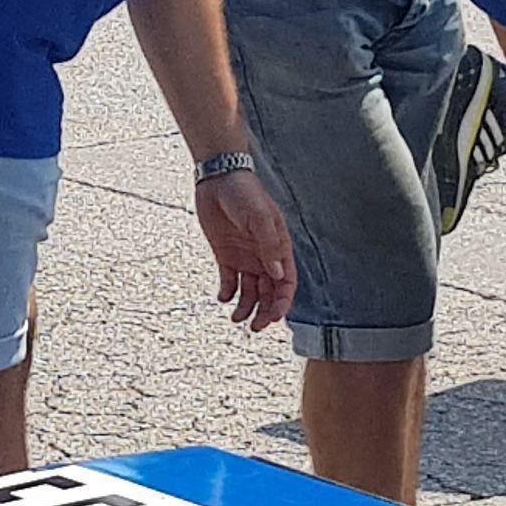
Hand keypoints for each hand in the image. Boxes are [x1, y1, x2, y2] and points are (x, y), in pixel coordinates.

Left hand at [195, 167, 295, 334]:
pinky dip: (227, 293)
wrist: (218, 177)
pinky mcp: (226, 255)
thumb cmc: (245, 192)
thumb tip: (276, 274)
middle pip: (269, 292)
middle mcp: (264, 256)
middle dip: (265, 312)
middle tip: (255, 327)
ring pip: (250, 291)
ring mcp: (245, 257)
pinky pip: (229, 281)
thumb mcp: (260, 215)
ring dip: (246, 307)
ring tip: (236, 319)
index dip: (282, 302)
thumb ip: (269, 244)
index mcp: (279, 248)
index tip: (274, 317)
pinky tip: (223, 298)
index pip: (286, 282)